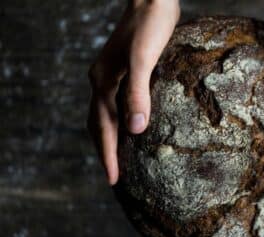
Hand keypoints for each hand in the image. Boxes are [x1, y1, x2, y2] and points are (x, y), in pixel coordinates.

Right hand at [87, 0, 179, 184]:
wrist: (152, 1)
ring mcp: (111, 76)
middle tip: (114, 177)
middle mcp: (102, 81)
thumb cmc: (150, 26)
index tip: (114, 180)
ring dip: (110, 139)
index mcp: (103, 82)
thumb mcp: (144, 59)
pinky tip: (133, 127)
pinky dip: (120, 122)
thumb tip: (135, 130)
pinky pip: (116, 104)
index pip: (103, 128)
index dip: (108, 155)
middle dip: (105, 152)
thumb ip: (137, 92)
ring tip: (119, 159)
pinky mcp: (124, 72)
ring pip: (105, 116)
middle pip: (98, 125)